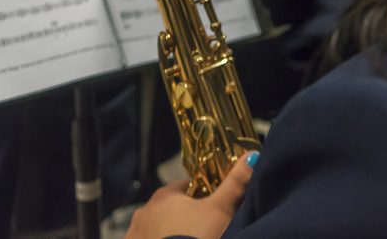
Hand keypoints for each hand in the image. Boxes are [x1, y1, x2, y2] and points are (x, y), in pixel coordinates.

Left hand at [125, 153, 257, 238]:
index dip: (199, 195)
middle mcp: (144, 211)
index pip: (184, 187)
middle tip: (200, 230)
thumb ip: (236, 183)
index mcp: (165, 195)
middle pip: (167, 208)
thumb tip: (252, 155)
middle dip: (181, 216)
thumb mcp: (221, 209)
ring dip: (166, 233)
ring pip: (154, 228)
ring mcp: (135, 233)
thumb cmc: (198, 235)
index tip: (210, 207)